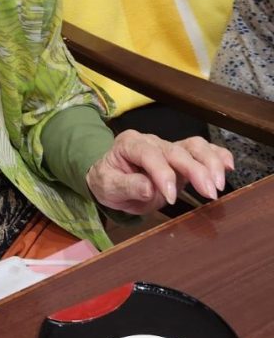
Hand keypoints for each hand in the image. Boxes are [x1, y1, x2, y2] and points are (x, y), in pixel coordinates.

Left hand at [85, 130, 233, 214]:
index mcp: (129, 144)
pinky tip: (228, 166)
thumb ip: (127, 186)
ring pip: (193, 146)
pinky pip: (201, 150)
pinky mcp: (181, 156)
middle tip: (209, 193)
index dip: (163, 173)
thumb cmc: (107, 181)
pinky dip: (217, 155)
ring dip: (210, 163)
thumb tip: (149, 189)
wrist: (110, 179)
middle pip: (176, 149)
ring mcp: (167, 147)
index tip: (171, 196)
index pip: (149, 154)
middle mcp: (151, 141)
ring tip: (218, 185)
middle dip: (195, 170)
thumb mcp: (107, 186)